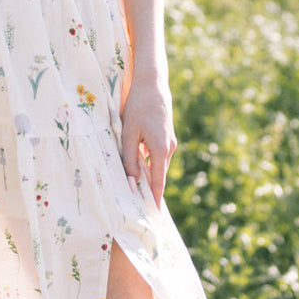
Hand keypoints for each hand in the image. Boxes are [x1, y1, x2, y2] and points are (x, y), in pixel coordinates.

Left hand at [119, 79, 176, 205]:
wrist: (152, 83)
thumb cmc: (137, 107)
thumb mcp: (128, 134)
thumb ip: (129, 160)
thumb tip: (132, 183)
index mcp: (161, 149)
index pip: (158, 182)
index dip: (155, 198)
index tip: (155, 214)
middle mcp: (169, 148)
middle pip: (158, 174)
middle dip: (149, 188)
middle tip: (139, 204)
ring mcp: (170, 141)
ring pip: (157, 163)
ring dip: (148, 173)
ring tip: (135, 184)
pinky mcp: (167, 136)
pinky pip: (158, 154)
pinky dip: (149, 161)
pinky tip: (138, 160)